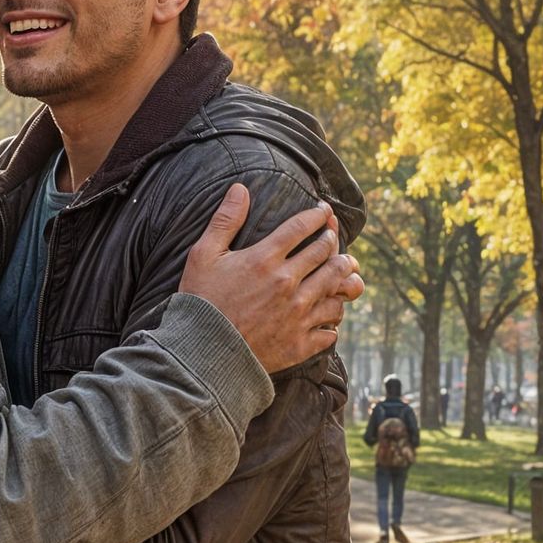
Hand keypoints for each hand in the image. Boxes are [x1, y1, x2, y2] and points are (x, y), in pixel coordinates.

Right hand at [178, 185, 364, 373]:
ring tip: (343, 271)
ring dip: (342, 276)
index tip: (324, 211)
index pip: (302, 227)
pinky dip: (332, 321)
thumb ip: (224, 221)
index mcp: (265, 259)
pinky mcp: (300, 342)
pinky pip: (330, 328)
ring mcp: (297, 314)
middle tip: (333, 238)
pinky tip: (328, 317)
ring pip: (336, 288)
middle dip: (333, 241)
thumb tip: (240, 188)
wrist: (200, 353)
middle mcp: (288, 283)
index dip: (317, 215)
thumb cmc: (200, 302)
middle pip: (326, 254)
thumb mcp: (203, 256)